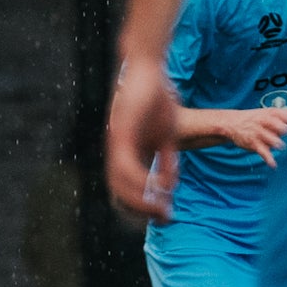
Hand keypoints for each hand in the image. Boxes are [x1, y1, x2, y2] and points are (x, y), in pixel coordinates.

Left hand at [104, 56, 186, 222]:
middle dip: (142, 211)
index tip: (162, 216)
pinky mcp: (122, 133)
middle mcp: (117, 152)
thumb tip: (169, 186)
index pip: (126, 190)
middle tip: (164, 219)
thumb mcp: (166, 135)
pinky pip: (126, 166)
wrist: (146, 68)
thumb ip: (167, 160)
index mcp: (127, 153)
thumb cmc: (156, 97)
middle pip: (121, 193)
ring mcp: (117, 144)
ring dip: (142, 201)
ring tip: (162, 209)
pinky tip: (156, 188)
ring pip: (121, 185)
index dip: (141, 207)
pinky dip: (141, 182)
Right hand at [212, 107, 286, 159]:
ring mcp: (259, 133)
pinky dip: (268, 159)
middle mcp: (265, 122)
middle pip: (278, 126)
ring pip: (271, 138)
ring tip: (281, 145)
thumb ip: (283, 113)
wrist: (232, 123)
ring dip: (277, 143)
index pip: (284, 115)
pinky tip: (273, 164)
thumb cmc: (254, 118)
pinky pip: (263, 152)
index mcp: (270, 114)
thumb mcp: (266, 112)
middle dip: (285, 129)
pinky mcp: (254, 144)